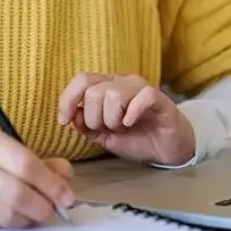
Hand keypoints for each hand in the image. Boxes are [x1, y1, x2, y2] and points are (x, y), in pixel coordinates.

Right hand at [0, 126, 75, 229]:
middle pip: (14, 191)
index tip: (66, 197)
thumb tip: (65, 176)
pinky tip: (16, 221)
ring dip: (27, 220)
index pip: (23, 162)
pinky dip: (11, 227)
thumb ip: (40, 163)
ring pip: (4, 213)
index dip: (49, 183)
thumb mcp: (8, 154)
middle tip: (53, 212)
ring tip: (35, 217)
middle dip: (41, 206)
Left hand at [57, 73, 195, 166]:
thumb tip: (72, 116)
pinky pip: (141, 97)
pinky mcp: (158, 98)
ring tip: (123, 128)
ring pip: (113, 94)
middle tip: (108, 130)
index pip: (81, 80)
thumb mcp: (104, 136)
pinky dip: (131, 113)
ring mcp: (141, 88)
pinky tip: (131, 124)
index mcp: (107, 86)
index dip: (67, 100)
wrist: (167, 150)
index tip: (63, 121)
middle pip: (94, 91)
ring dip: (112, 119)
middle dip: (94, 118)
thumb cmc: (137, 139)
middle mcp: (123, 82)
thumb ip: (87, 125)